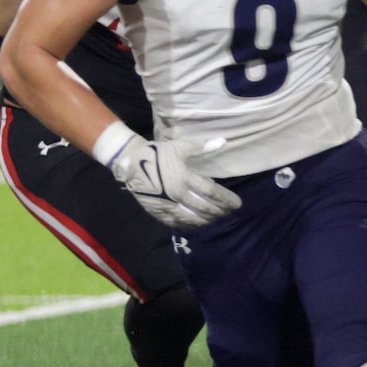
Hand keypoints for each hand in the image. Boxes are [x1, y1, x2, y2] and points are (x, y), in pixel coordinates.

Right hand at [98, 122, 239, 226]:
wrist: (129, 163)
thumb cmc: (157, 153)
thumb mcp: (179, 146)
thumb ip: (201, 146)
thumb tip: (223, 141)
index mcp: (184, 177)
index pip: (211, 192)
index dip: (226, 199)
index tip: (237, 203)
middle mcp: (177, 194)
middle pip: (204, 207)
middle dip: (220, 211)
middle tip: (230, 212)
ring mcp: (166, 205)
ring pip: (191, 218)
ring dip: (207, 220)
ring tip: (217, 218)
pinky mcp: (156, 211)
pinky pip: (175, 222)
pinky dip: (189, 225)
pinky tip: (198, 224)